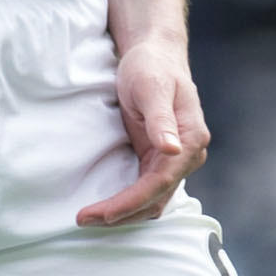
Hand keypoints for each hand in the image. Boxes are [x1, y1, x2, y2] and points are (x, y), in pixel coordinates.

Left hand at [76, 36, 209, 226]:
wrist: (154, 56)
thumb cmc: (152, 67)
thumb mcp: (151, 87)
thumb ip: (161, 119)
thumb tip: (172, 149)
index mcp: (191, 140)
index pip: (160, 183)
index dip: (130, 202)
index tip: (102, 214)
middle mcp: (187, 156)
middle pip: (156, 199)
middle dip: (121, 214)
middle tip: (83, 219)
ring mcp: (174, 160)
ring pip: (152, 201)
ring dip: (124, 214)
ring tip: (89, 218)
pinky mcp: (159, 160)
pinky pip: (146, 191)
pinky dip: (128, 203)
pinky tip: (105, 207)